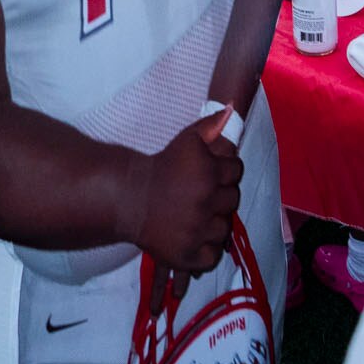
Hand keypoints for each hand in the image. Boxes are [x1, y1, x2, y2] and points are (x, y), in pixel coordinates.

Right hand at [121, 109, 242, 275]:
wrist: (127, 198)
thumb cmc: (160, 166)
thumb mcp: (186, 140)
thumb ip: (211, 125)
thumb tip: (232, 109)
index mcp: (208, 172)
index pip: (236, 171)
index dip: (224, 171)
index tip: (209, 175)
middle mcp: (206, 201)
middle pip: (233, 199)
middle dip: (220, 196)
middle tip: (200, 196)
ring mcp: (198, 230)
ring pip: (225, 228)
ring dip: (214, 222)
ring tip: (196, 216)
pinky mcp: (188, 254)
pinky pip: (213, 254)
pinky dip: (206, 248)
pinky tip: (194, 236)